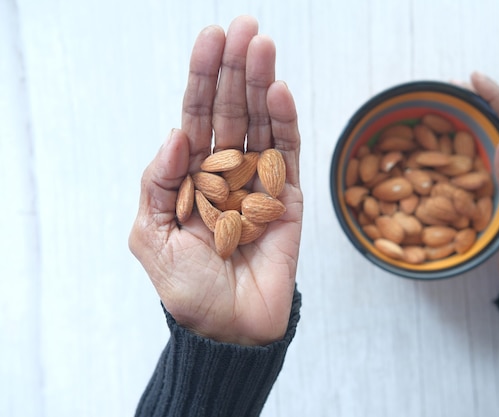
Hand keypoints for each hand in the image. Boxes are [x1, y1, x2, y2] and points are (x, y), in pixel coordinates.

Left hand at [128, 16, 302, 344]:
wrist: (229, 327)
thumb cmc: (188, 287)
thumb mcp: (150, 237)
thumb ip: (157, 184)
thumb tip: (175, 134)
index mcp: (193, 175)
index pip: (199, 117)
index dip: (203, 78)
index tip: (210, 39)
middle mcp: (227, 171)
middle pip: (233, 110)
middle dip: (235, 68)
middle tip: (243, 27)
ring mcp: (260, 182)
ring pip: (263, 123)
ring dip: (262, 84)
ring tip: (262, 46)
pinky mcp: (287, 198)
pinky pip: (288, 155)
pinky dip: (286, 123)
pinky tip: (280, 92)